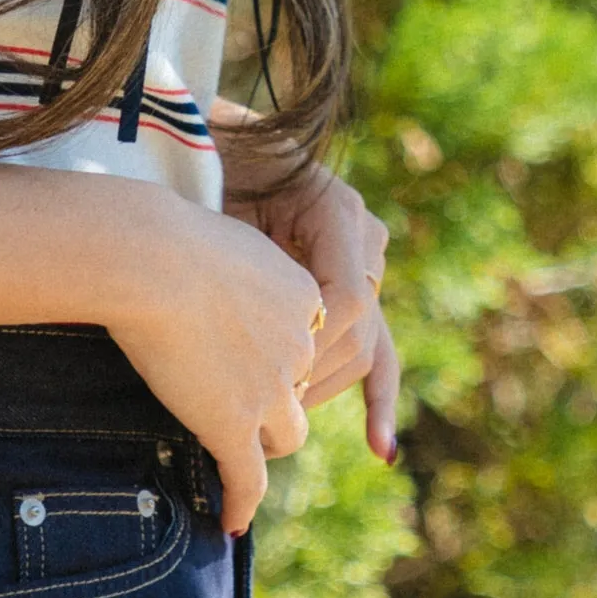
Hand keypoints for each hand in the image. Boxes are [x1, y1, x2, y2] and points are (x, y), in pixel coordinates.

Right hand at [91, 197, 325, 536]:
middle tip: (235, 402)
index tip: (244, 354)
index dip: (275, 352)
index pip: (302, 338)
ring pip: (286, 435)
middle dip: (276, 400)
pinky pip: (248, 479)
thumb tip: (196, 257)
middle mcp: (300, 345)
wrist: (148, 259)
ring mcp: (272, 389)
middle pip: (300, 388)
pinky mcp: (235, 425)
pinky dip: (241, 503)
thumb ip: (226, 259)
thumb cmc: (162, 235)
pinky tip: (230, 521)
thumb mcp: (217, 236)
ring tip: (237, 456)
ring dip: (265, 446)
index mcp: (302, 294)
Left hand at [226, 154, 399, 461]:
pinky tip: (381, 451)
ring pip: (366, 347)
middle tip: (263, 408)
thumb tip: (239, 296)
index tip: (272, 373)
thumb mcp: (225, 195)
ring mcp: (365, 264)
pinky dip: (378, 402)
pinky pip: (376, 350)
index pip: (346, 301)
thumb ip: (245, 245)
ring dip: (328, 388)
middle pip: (358, 331)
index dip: (311, 343)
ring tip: (285, 425)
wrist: (223, 146)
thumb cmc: (215, 164)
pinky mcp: (354, 287)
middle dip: (312, 376)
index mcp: (341, 213)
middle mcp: (366, 238)